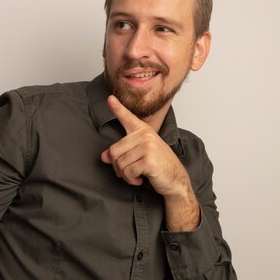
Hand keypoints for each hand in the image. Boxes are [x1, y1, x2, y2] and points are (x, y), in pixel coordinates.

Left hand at [101, 95, 198, 229]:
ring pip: (120, 163)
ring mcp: (148, 147)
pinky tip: (140, 179)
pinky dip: (131, 180)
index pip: (127, 117)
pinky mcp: (149, 160)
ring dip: (125, 175)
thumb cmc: (158, 165)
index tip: (110, 98)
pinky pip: (128, 172)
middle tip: (128, 172)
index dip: (117, 108)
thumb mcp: (139, 155)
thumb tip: (103, 157)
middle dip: (117, 166)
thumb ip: (121, 153)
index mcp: (143, 131)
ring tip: (137, 175)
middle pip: (114, 151)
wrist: (176, 179)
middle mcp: (145, 135)